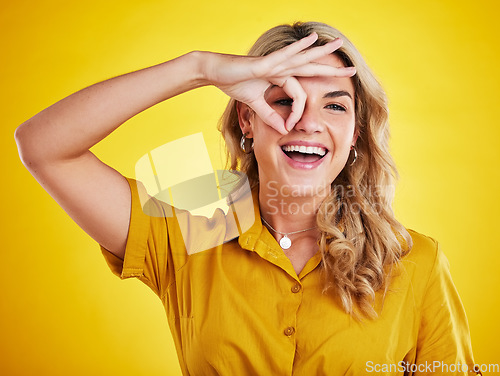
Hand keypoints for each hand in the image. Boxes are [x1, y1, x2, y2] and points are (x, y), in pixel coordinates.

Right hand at [202, 33, 355, 133]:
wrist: (215, 72)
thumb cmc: (234, 83)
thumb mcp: (255, 104)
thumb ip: (269, 115)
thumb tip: (283, 129)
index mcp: (280, 77)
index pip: (299, 95)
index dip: (297, 112)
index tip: (290, 126)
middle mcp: (281, 68)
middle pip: (311, 67)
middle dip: (332, 70)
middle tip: (353, 69)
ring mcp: (274, 63)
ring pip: (303, 58)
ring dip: (322, 51)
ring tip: (338, 44)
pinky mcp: (264, 63)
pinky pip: (284, 55)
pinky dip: (298, 48)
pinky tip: (311, 39)